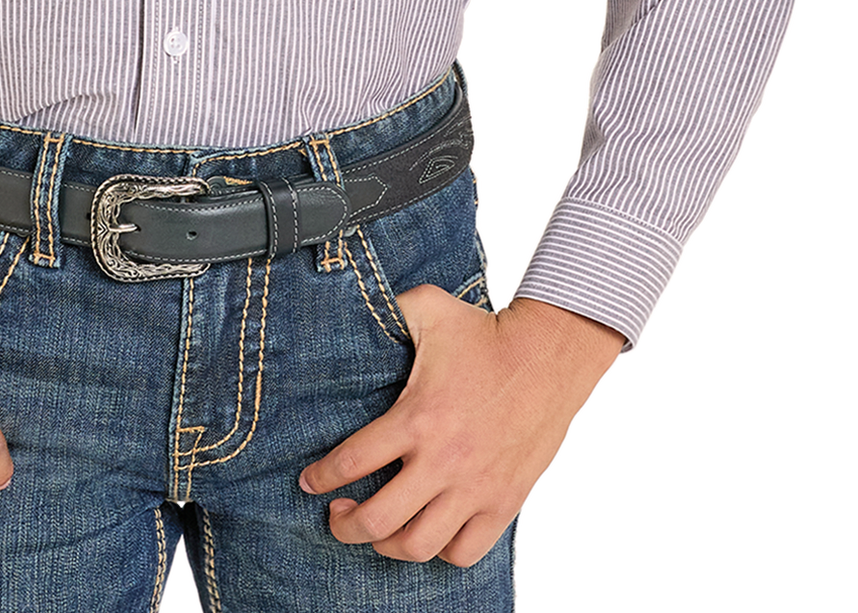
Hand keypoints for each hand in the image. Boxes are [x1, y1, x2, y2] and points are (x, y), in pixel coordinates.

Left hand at [299, 289, 623, 564]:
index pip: (352, 462)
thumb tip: (352, 304)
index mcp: (417, 417)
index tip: (308, 482)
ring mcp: (475, 488)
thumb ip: (388, 309)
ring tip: (376, 531)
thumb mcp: (430, 308)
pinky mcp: (503, 503)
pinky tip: (427, 533)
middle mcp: (443, 461)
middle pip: (378, 520)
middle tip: (337, 516)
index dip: (322, 478)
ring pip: (418, 545)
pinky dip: (441, 552)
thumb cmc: (485, 333)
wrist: (548, 357)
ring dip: (387, 546)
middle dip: (346, 526)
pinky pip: (464, 552)